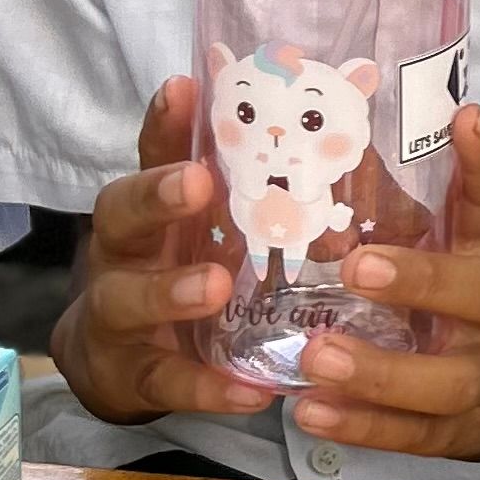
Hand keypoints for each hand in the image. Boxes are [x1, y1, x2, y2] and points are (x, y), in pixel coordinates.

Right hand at [53, 78, 272, 428]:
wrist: (118, 361)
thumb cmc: (183, 269)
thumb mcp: (214, 224)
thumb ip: (266, 182)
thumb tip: (361, 117)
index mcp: (152, 209)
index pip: (152, 154)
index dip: (165, 123)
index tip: (184, 87)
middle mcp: (124, 253)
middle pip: (120, 214)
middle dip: (155, 197)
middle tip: (196, 183)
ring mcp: (119, 315)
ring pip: (128, 299)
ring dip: (171, 291)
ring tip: (215, 287)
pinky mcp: (134, 376)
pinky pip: (167, 381)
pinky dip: (207, 387)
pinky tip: (250, 392)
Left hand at [289, 106, 479, 459]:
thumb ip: (454, 190)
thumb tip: (428, 111)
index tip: (467, 118)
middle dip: (422, 282)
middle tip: (356, 266)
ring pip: (445, 384)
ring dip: (380, 374)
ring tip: (317, 357)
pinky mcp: (462, 436)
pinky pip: (415, 436)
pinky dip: (364, 429)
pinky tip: (311, 413)